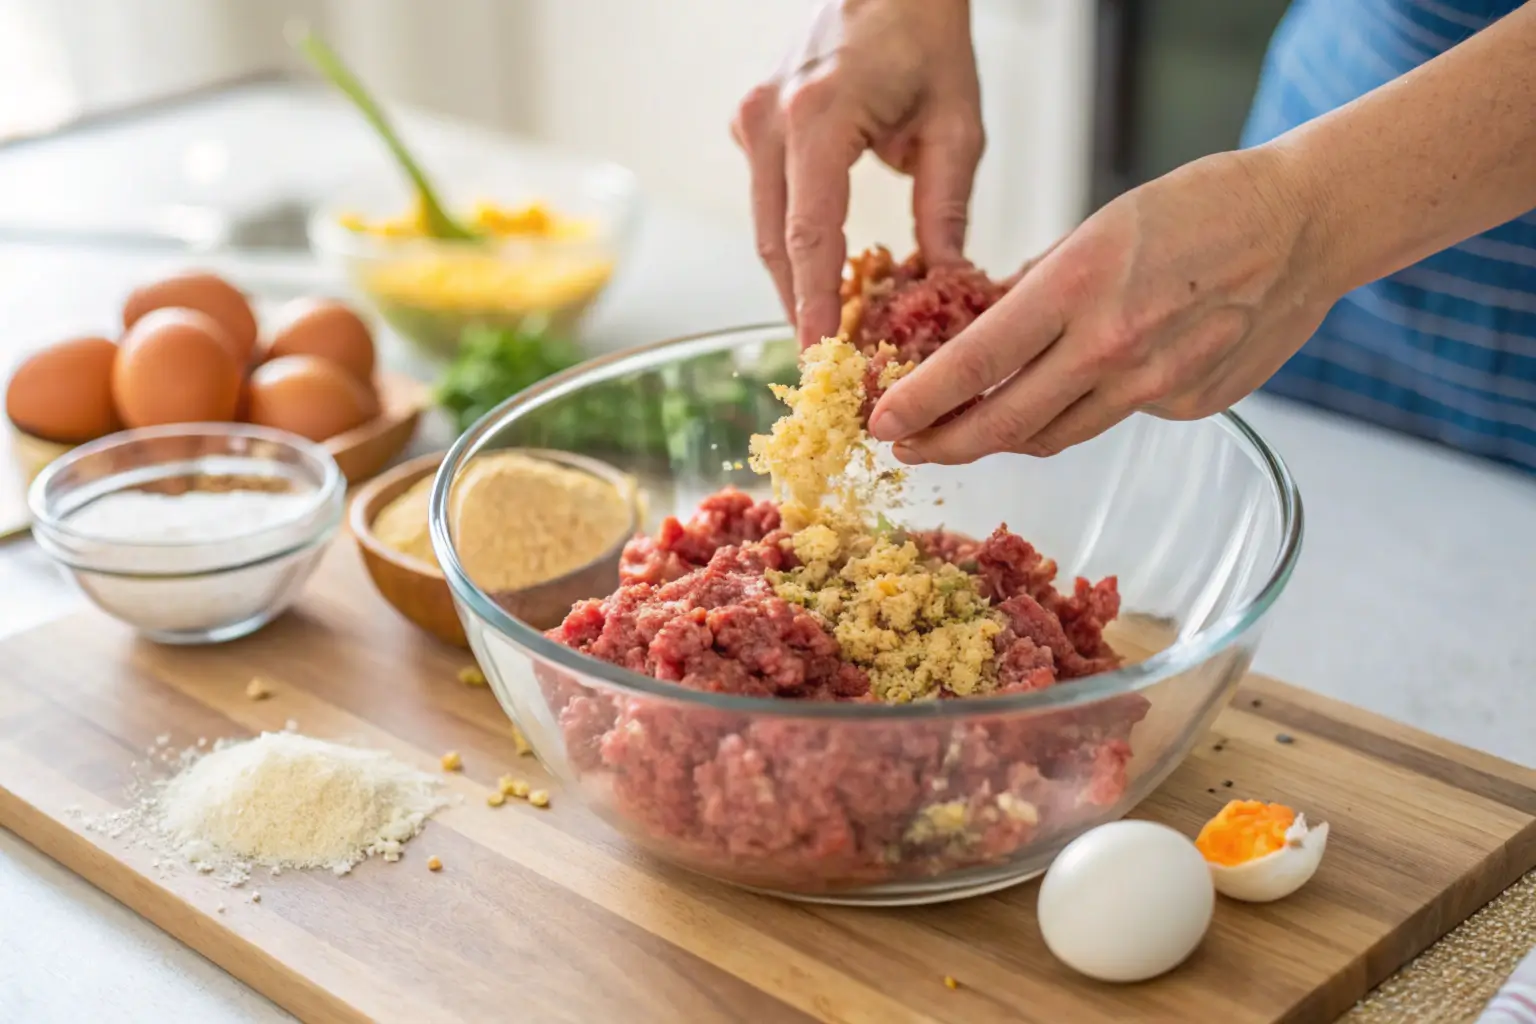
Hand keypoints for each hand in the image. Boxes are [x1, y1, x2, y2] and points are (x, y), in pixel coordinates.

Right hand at [732, 0, 982, 347]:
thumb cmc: (926, 37)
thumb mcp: (956, 126)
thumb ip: (946, 210)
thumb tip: (942, 284)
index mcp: (820, 116)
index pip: (810, 235)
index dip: (812, 303)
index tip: (819, 354)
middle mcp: (771, 119)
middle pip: (777, 242)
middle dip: (800, 306)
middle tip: (829, 361)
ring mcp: (753, 119)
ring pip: (767, 228)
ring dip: (795, 280)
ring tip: (828, 329)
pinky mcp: (752, 123)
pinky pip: (768, 202)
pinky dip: (793, 243)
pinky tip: (824, 274)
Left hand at [868, 146, 1338, 462]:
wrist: (1305, 226)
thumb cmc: (1198, 208)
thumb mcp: (1098, 227)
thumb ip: (1039, 291)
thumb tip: (984, 336)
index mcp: (1079, 285)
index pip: (977, 363)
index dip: (922, 402)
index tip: (883, 422)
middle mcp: (1113, 346)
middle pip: (1005, 425)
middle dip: (944, 445)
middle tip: (906, 451)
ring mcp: (1156, 385)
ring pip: (1055, 435)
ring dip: (1003, 438)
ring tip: (966, 431)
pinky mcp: (1189, 407)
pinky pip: (1112, 419)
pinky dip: (1083, 409)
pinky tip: (1088, 381)